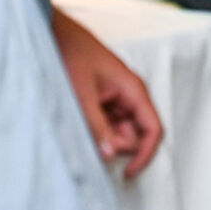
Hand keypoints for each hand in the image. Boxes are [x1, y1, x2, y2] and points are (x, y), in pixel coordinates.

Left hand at [51, 9, 163, 179]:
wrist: (57, 36)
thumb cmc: (73, 56)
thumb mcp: (83, 96)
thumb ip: (98, 127)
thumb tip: (110, 155)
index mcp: (134, 91)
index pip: (153, 129)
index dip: (144, 154)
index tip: (127, 173)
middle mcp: (131, 96)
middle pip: (136, 134)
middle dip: (116, 144)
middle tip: (91, 139)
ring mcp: (118, 98)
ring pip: (120, 131)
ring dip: (103, 136)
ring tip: (81, 123)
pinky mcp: (105, 100)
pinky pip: (107, 124)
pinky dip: (96, 130)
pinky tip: (80, 120)